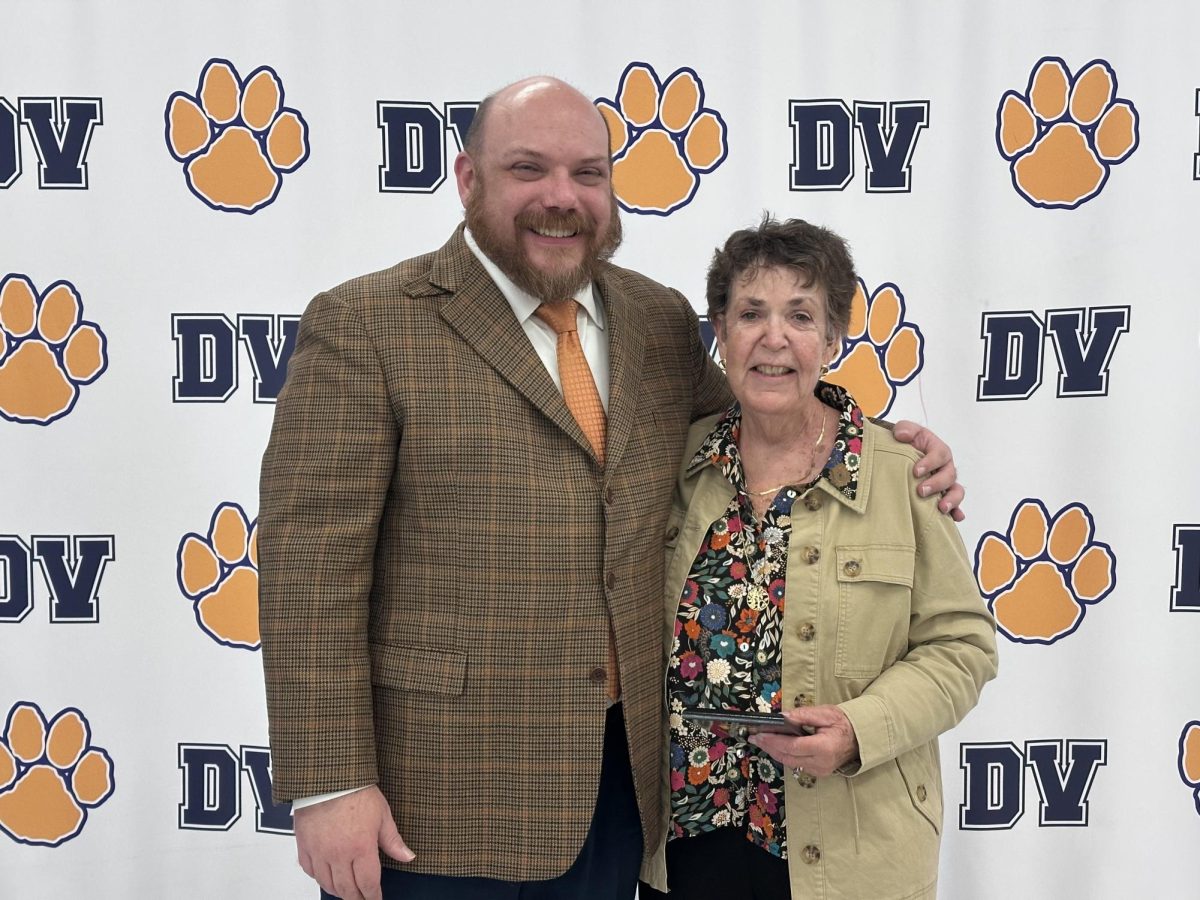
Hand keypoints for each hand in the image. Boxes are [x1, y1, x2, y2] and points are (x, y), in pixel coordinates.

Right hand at [294, 785, 413, 899]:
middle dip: (357, 898)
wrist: (329, 777)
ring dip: (338, 891)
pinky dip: (319, 877)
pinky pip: (309, 870)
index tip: (376, 899)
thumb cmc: (356, 791)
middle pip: (347, 889)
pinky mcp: (304, 846)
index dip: (373, 896)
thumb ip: (393, 841)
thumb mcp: (383, 815)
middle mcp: (338, 854)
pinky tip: (326, 875)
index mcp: (361, 848)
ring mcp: (319, 852)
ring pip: (327, 884)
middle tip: (362, 899)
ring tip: (347, 891)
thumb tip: (408, 856)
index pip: (368, 884)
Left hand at [748, 706, 857, 777]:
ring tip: (760, 741)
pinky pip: (796, 764)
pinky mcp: (818, 772)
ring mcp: (820, 770)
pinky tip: (775, 747)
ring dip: (774, 752)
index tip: (759, 734)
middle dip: (769, 747)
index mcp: (824, 748)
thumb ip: (803, 715)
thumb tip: (783, 716)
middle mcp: (821, 763)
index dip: (773, 741)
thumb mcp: (825, 713)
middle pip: (787, 757)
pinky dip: (784, 755)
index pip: (792, 746)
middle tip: (754, 737)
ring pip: (790, 763)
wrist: (860, 739)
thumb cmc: (844, 724)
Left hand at [892, 420, 964, 521]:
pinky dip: (957, 511)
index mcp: (938, 450)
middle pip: (949, 475)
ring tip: (941, 508)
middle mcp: (945, 466)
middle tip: (921, 491)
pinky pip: (955, 505)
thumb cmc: (906, 443)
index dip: (930, 463)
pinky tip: (955, 518)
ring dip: (951, 500)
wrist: (901, 453)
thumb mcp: (905, 431)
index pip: (940, 454)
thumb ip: (905, 429)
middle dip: (936, 484)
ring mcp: (945, 482)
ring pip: (956, 490)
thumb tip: (902, 434)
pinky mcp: (943, 495)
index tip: (916, 471)